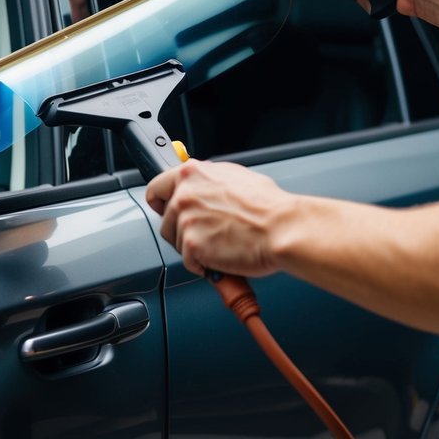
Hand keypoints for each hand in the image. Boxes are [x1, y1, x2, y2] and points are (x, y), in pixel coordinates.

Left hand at [145, 160, 292, 277]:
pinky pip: (188, 261)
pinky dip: (203, 265)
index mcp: (191, 174)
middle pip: (165, 220)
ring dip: (194, 247)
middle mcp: (184, 195)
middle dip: (181, 230)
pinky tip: (220, 257)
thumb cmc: (268, 206)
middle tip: (204, 235)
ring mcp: (186, 220)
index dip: (161, 203)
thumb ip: (207, 180)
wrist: (283, 228)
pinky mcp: (192, 245)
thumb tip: (200, 185)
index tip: (164, 210)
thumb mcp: (233, 177)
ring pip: (176, 241)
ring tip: (219, 245)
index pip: (156, 188)